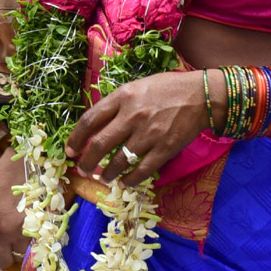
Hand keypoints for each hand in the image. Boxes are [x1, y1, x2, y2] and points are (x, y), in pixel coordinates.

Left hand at [0, 151, 27, 268]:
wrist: (26, 162)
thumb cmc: (1, 174)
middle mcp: (1, 230)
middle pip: (0, 258)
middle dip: (2, 252)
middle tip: (6, 240)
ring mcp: (21, 231)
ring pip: (19, 255)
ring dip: (19, 247)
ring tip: (20, 235)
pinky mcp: (39, 229)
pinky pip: (35, 248)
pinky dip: (33, 244)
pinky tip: (31, 234)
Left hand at [65, 71, 208, 185]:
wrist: (200, 95)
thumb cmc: (165, 88)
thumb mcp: (135, 87)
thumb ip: (116, 104)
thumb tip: (96, 124)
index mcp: (122, 97)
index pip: (89, 120)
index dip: (76, 138)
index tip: (70, 150)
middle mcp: (132, 115)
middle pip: (100, 144)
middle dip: (87, 161)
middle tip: (82, 170)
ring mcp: (148, 134)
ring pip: (119, 160)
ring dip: (107, 173)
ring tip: (102, 178)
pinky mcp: (165, 149)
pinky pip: (142, 170)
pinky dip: (130, 179)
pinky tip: (124, 183)